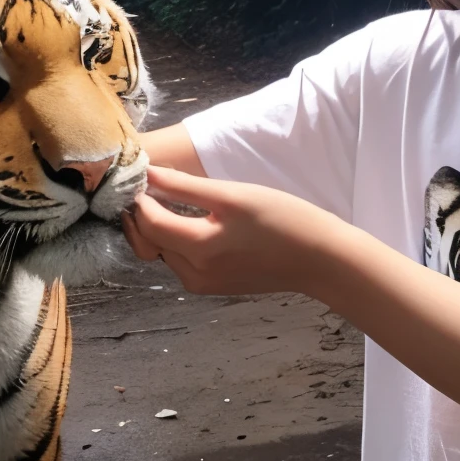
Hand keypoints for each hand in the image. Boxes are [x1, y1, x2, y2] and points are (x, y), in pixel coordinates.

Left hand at [121, 163, 335, 295]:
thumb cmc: (282, 220)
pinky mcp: (215, 287)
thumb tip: (149, 174)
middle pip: (151, 242)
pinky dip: (178, 242)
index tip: (140, 175)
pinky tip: (190, 222)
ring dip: (159, 229)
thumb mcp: (233, 195)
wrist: (320, 259)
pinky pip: (183, 262)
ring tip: (168, 200)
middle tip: (147, 186)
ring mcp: (205, 285)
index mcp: (198, 249)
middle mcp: (194, 274)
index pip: (149, 223)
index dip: (139, 197)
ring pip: (165, 254)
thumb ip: (186, 187)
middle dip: (143, 215)